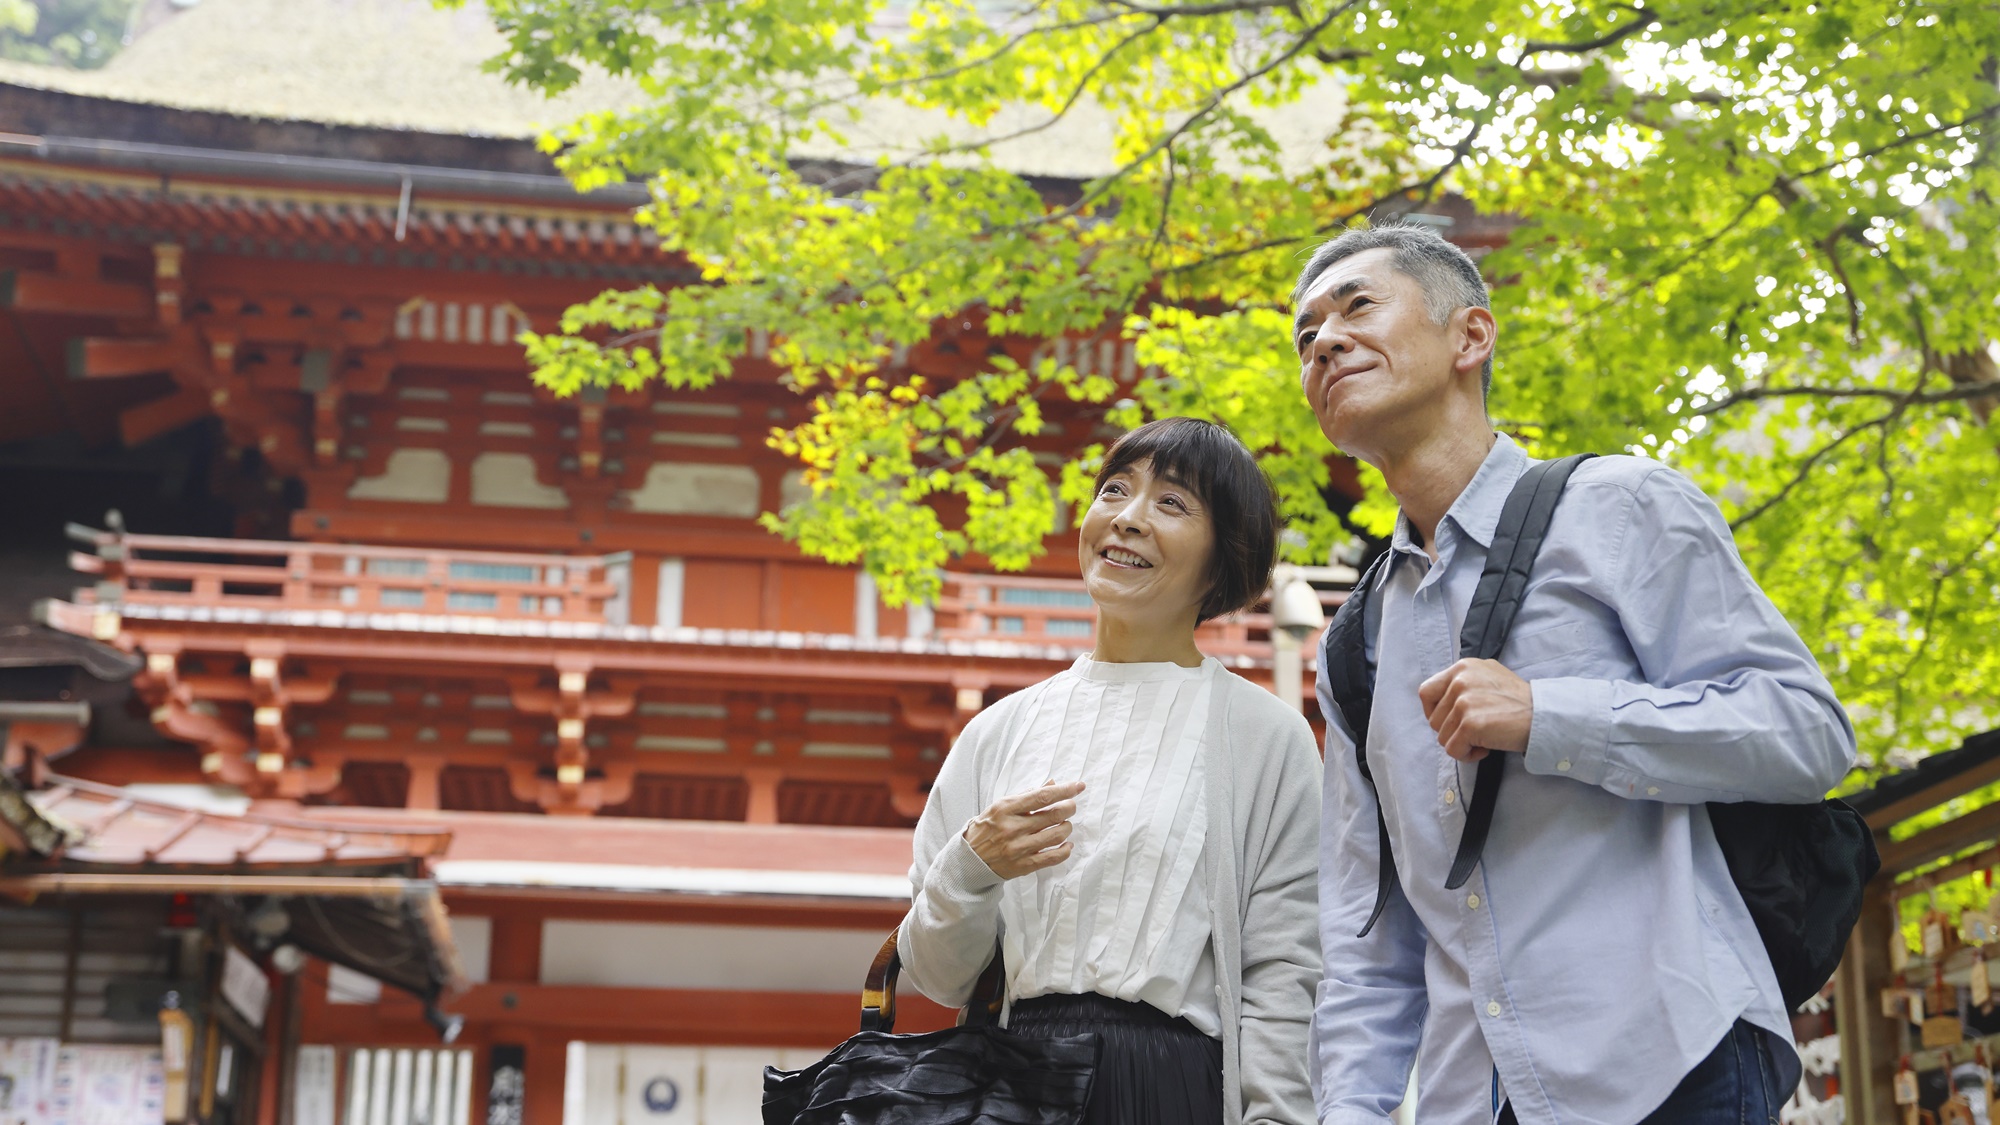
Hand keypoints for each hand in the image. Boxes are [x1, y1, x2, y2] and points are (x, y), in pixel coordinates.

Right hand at [963, 781, 1084, 879]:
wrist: (969, 859)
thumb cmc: (987, 828)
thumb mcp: (1001, 806)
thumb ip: (1027, 795)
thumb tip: (1053, 784)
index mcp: (1006, 808)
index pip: (1042, 796)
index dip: (1064, 790)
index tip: (1078, 786)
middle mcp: (1013, 828)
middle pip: (1053, 815)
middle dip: (1069, 808)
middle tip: (1071, 806)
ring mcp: (1019, 848)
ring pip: (1056, 835)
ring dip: (1067, 827)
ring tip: (1065, 824)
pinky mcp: (1024, 865)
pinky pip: (1052, 858)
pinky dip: (1065, 850)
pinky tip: (1067, 844)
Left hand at [1418, 658, 1533, 762]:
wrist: (1543, 715)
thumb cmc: (1518, 701)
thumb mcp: (1488, 676)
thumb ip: (1464, 683)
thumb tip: (1443, 701)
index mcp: (1462, 667)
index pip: (1426, 692)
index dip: (1433, 712)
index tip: (1450, 721)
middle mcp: (1460, 681)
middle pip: (1433, 719)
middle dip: (1452, 731)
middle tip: (1476, 731)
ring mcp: (1464, 702)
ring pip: (1442, 737)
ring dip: (1462, 743)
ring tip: (1484, 738)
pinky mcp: (1470, 724)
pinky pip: (1453, 750)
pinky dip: (1468, 755)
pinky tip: (1486, 747)